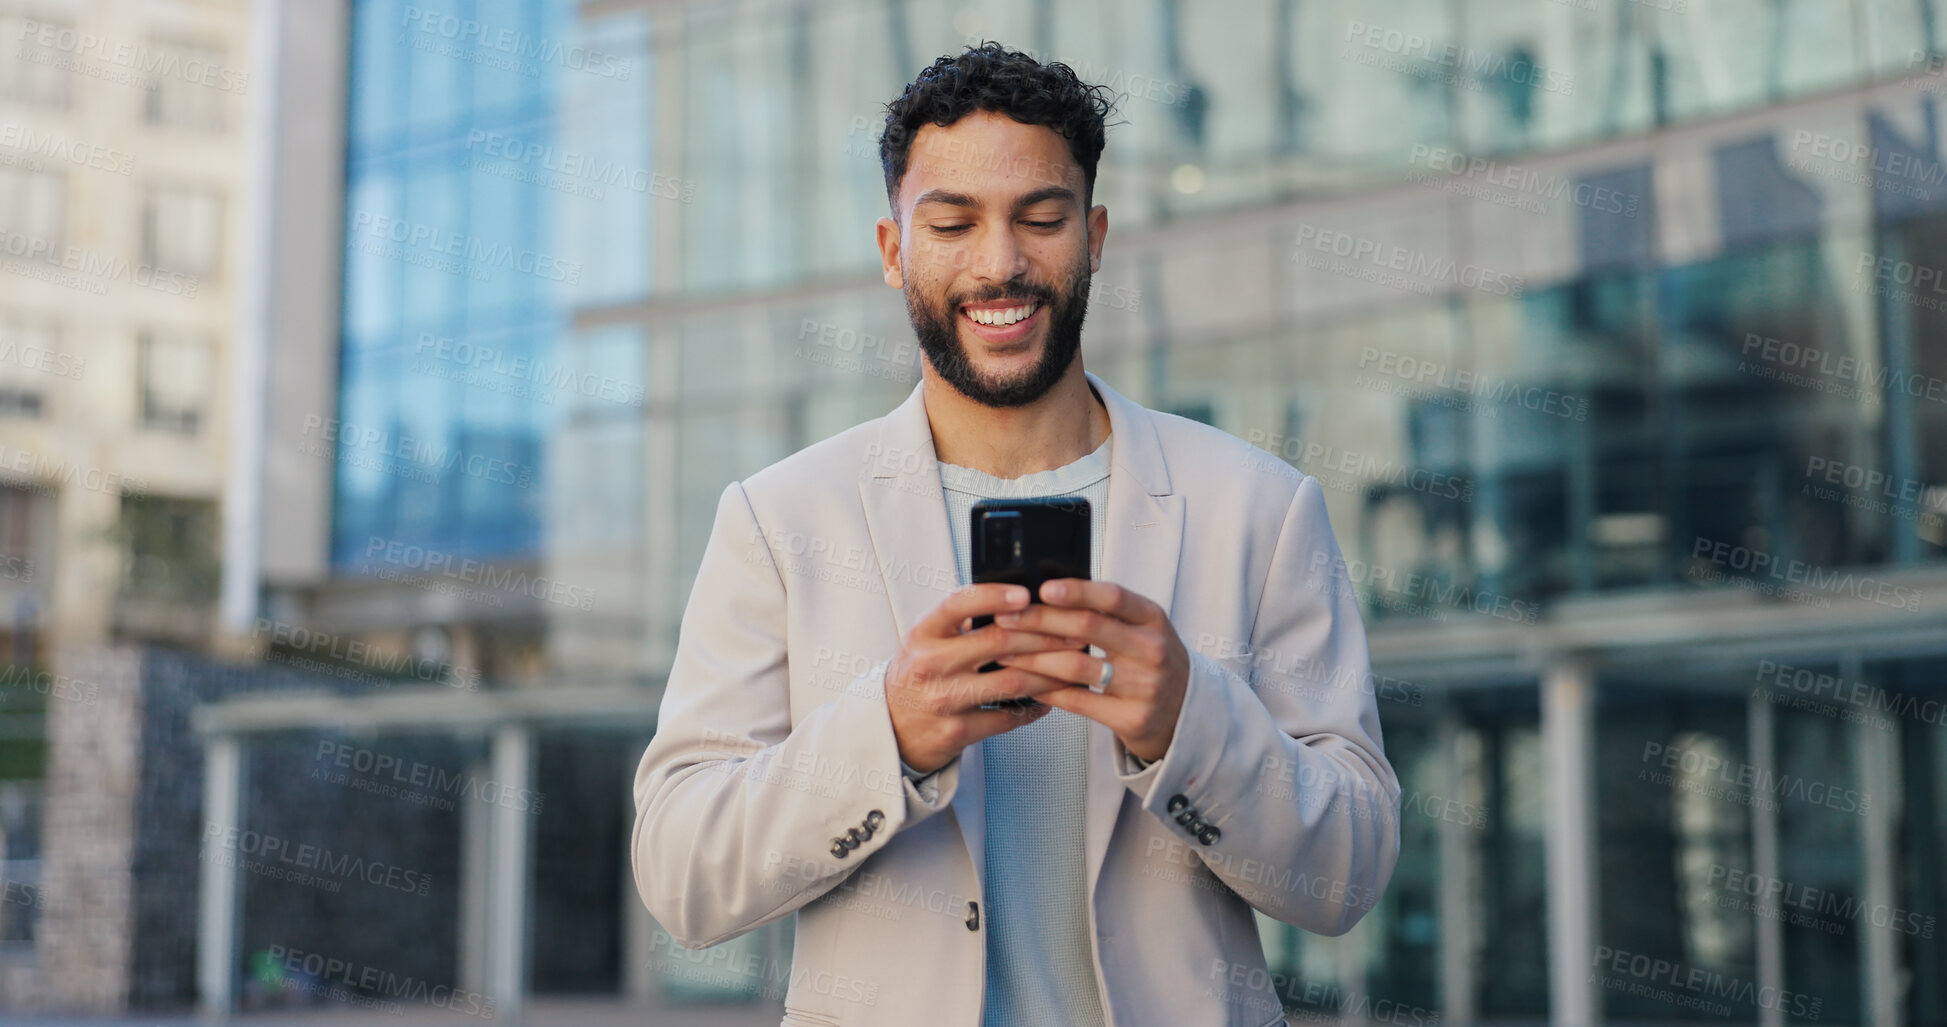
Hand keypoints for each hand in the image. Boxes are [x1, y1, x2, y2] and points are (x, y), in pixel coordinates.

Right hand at [885, 583, 1091, 773]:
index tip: (1026, 593)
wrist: (892, 726)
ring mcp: (943, 700)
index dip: (994, 596)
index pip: (958, 604)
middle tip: (1075, 632)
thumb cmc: (920, 673)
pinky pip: (1006, 718)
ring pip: (1010, 682)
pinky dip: (1034, 708)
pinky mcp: (956, 731)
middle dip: (1043, 635)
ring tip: (1072, 665)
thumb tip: (1019, 600)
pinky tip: (1049, 699)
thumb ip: (962, 620)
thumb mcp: (928, 639)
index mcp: (923, 633)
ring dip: (1049, 674)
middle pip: (997, 642)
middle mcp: (930, 664)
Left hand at [988, 579, 1189, 763]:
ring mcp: (1145, 686)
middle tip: (1005, 617)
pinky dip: (1046, 689)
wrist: (1184, 712)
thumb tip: (1048, 592)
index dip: (1077, 591)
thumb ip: (1107, 612)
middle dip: (1040, 621)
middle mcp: (1153, 650)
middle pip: (1088, 628)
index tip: (1042, 588)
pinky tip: (1025, 681)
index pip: (1113, 597)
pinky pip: (1078, 701)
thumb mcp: (1143, 629)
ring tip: (1005, 651)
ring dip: (1033, 657)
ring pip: (1076, 667)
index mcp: (1153, 619)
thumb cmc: (1150, 661)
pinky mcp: (1132, 718)